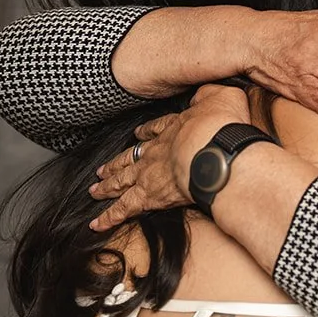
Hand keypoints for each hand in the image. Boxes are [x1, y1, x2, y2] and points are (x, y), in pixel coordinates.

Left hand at [88, 83, 250, 231]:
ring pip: (121, 181)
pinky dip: (109, 216)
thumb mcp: (221, 97)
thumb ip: (212, 95)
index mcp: (173, 127)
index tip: (138, 135)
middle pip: (130, 158)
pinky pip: (124, 208)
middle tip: (101, 171)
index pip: (154, 130)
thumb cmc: (222, 126)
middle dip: (115, 165)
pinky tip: (97, 223)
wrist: (214, 150)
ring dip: (107, 186)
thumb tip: (209, 92)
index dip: (145, 133)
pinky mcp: (149, 196)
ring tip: (95, 191)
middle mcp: (156, 151)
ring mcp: (149, 174)